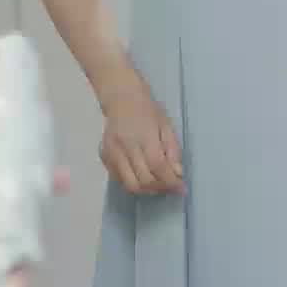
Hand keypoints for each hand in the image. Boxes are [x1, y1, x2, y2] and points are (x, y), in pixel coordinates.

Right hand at [99, 72, 183, 195]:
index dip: (171, 182)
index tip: (181, 189)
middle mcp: (124, 146)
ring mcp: (111, 153)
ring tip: (158, 184)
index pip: (157, 166)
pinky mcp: (104, 156)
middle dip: (160, 188)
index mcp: (143, 136)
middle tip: (171, 186)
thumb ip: (173, 151)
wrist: (121, 97)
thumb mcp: (167, 126)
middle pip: (143, 180)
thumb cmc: (148, 109)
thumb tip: (177, 175)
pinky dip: (134, 183)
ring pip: (129, 185)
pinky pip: (119, 179)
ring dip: (147, 190)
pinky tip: (143, 176)